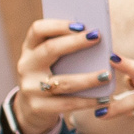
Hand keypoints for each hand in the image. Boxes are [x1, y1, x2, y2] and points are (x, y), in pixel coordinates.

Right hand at [13, 17, 113, 133]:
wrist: (31, 108)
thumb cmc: (50, 75)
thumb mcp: (50, 60)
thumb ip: (65, 49)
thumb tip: (95, 36)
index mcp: (29, 49)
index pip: (38, 29)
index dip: (59, 25)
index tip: (82, 24)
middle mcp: (26, 66)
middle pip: (50, 50)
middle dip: (75, 42)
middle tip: (98, 37)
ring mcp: (30, 87)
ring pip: (63, 82)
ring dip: (88, 78)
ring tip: (107, 75)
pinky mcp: (38, 107)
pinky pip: (67, 103)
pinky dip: (88, 101)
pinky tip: (103, 99)